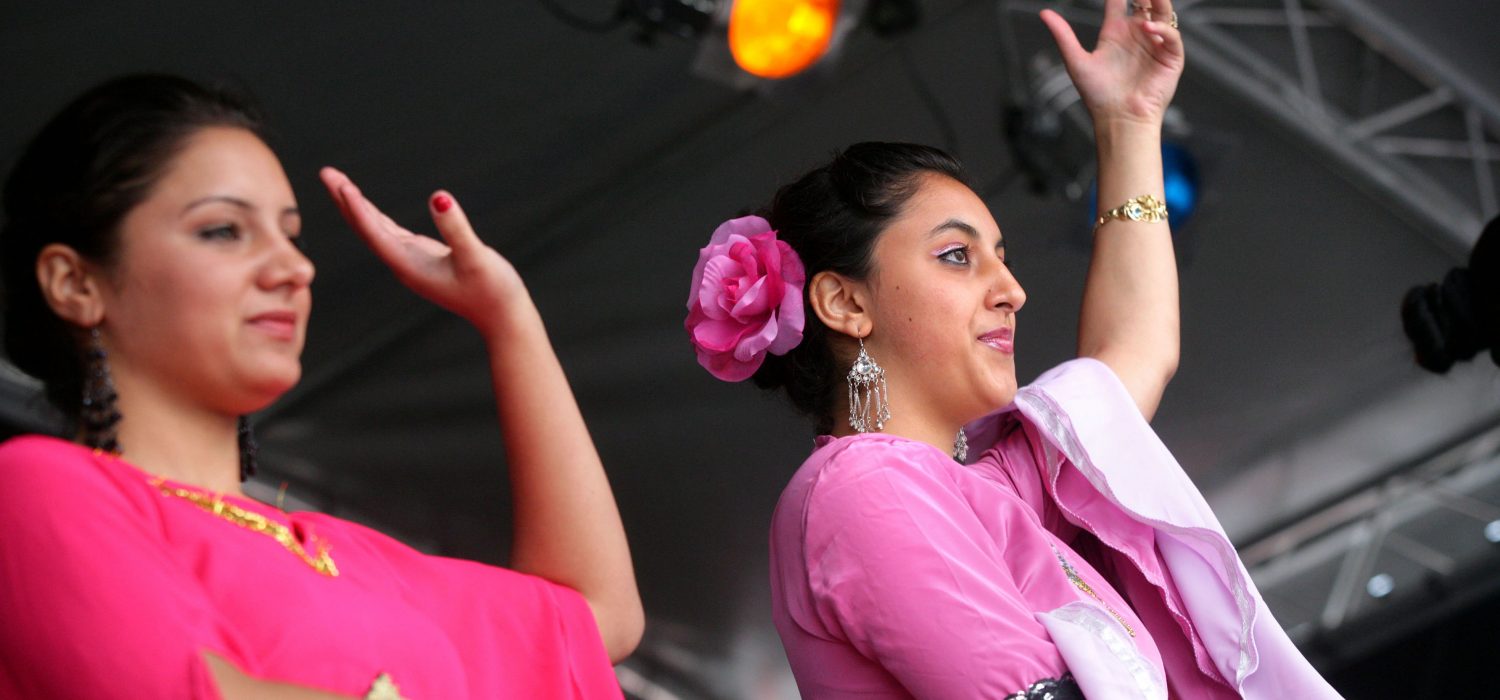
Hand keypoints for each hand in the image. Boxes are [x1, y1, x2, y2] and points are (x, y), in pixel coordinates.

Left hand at [319, 167, 527, 336]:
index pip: (375, 233)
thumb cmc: (493, 290)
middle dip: (344, 201)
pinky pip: (390, 233)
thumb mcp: (476, 257)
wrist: (502, 317)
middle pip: (365, 229)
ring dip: (356, 206)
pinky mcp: (422, 258)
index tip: (341, 184)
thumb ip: (456, 228)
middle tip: (326, 172)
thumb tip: (439, 197)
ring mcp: (411, 261)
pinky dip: (374, 215)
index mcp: (410, 266)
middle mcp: (404, 264)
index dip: (357, 208)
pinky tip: (365, 204)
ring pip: (374, 230)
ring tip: (339, 181)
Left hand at [1040, 0, 1183, 126]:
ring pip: (1161, 13)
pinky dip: (1162, 28)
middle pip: (1144, 3)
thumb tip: (1044, 14)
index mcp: (1114, 34)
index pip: (1119, 3)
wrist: (1119, 119)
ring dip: (1158, 2)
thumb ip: (1063, 35)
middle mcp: (1135, 36)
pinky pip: (1171, 36)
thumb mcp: (1076, 61)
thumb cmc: (1098, 96)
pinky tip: (1149, 27)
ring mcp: (1154, 44)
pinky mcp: (1169, 57)